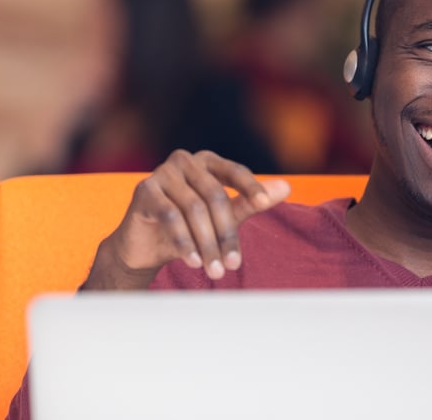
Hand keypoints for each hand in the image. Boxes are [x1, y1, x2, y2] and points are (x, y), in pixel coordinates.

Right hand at [95, 150, 290, 284]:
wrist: (145, 247)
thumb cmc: (190, 228)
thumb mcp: (224, 217)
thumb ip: (251, 202)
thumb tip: (286, 187)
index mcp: (208, 162)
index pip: (235, 171)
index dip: (251, 187)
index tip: (265, 203)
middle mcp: (185, 161)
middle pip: (215, 196)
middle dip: (226, 233)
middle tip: (234, 265)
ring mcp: (163, 172)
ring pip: (194, 209)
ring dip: (207, 244)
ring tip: (216, 271)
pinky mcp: (145, 189)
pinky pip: (170, 215)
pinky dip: (184, 241)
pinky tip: (193, 261)